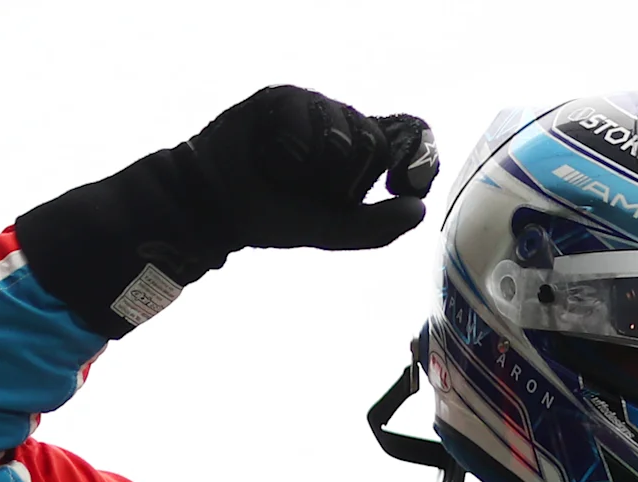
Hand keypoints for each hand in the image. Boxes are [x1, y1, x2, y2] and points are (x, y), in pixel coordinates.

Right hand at [17, 85, 440, 337]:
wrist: (218, 205)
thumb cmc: (274, 217)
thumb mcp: (331, 230)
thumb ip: (376, 227)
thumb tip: (420, 210)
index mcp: (363, 155)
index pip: (409, 134)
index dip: (417, 154)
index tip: (405, 184)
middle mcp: (344, 125)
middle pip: (374, 141)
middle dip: (342, 179)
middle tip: (308, 188)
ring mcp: (315, 107)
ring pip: (341, 128)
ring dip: (312, 165)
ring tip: (283, 171)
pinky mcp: (283, 96)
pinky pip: (305, 114)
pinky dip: (288, 145)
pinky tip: (270, 155)